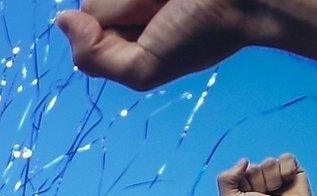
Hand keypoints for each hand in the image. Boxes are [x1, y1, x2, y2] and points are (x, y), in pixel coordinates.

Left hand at [55, 0, 277, 92]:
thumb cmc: (203, 33)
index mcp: (120, 22)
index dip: (112, 29)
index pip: (85, 20)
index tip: (155, 30)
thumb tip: (62, 20)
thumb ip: (93, 58)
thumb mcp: (143, 68)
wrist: (255, 0)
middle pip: (92, 1)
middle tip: (168, 9)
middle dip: (125, 9)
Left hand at [218, 154, 314, 195]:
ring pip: (270, 163)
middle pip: (255, 167)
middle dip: (259, 184)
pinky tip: (288, 183)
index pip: (238, 171)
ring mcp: (275, 172)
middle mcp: (257, 177)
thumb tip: (244, 161)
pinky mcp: (292, 169)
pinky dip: (287, 171)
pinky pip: (286, 158)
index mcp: (241, 183)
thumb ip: (225, 180)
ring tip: (276, 194)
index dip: (245, 185)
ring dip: (273, 180)